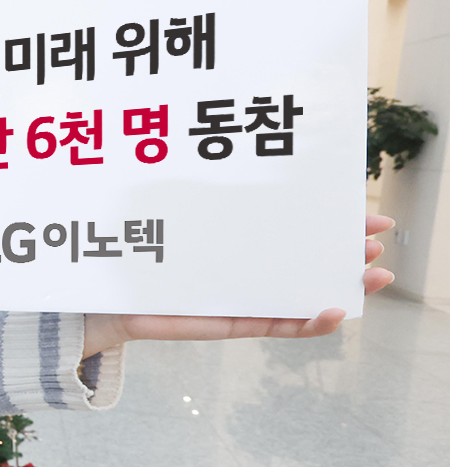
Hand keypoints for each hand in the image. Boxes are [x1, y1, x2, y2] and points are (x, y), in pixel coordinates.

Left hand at [82, 215, 396, 356]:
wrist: (89, 289)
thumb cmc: (122, 240)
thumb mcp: (164, 204)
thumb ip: (193, 184)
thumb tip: (210, 140)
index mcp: (233, 236)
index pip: (289, 226)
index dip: (328, 219)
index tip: (365, 208)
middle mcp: (239, 265)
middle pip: (302, 258)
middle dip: (343, 249)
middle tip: (376, 239)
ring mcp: (234, 294)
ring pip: (299, 293)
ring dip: (340, 287)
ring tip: (376, 276)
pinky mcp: (221, 321)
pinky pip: (270, 325)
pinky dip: (302, 323)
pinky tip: (331, 313)